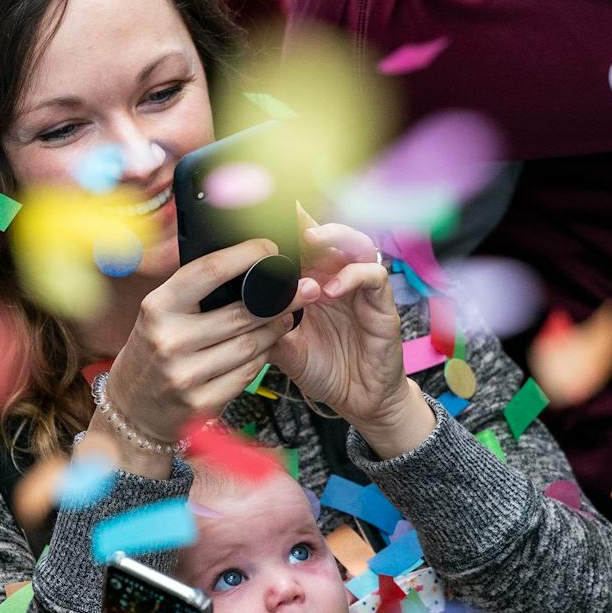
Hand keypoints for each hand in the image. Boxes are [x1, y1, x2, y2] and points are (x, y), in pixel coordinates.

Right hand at [100, 239, 314, 470]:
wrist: (132, 410)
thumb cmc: (151, 352)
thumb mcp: (158, 315)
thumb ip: (192, 292)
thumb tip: (245, 263)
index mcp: (157, 308)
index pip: (209, 271)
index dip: (246, 255)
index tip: (270, 249)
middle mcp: (168, 340)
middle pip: (241, 313)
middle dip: (280, 300)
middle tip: (301, 290)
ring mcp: (184, 375)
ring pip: (250, 346)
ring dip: (275, 331)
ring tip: (284, 320)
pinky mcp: (200, 404)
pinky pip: (246, 374)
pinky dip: (261, 359)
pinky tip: (264, 350)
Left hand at [268, 219, 433, 458]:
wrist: (358, 400)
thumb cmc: (326, 370)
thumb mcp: (284, 348)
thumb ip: (264, 326)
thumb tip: (229, 311)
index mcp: (313, 283)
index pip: (301, 245)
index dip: (287, 226)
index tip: (262, 212)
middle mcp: (338, 279)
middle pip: (328, 235)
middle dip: (307, 220)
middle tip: (286, 214)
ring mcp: (361, 290)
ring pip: (356, 244)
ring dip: (334, 237)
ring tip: (311, 240)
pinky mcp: (381, 304)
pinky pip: (374, 276)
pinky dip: (353, 276)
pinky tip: (331, 289)